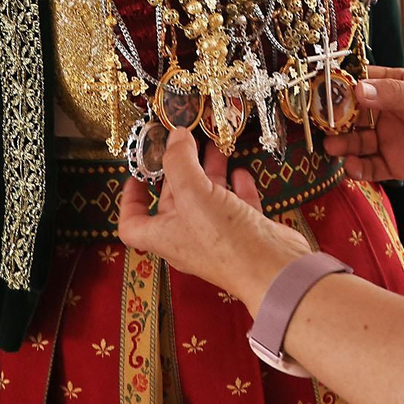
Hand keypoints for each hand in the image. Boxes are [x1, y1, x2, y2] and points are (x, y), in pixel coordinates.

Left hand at [118, 126, 308, 312]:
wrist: (274, 268)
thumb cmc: (225, 239)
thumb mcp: (193, 193)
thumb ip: (180, 161)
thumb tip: (174, 135)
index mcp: (165, 235)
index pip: (133, 224)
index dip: (129, 200)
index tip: (136, 175)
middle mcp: (188, 236)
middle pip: (175, 201)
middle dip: (178, 171)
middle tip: (183, 143)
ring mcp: (218, 235)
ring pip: (208, 198)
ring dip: (209, 172)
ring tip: (215, 146)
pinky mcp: (246, 231)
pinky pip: (237, 205)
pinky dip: (237, 186)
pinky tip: (241, 171)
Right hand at [322, 66, 403, 184]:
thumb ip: (393, 93)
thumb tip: (357, 90)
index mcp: (392, 88)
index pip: (360, 85)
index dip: (341, 88)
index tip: (321, 92)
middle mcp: (386, 113)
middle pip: (352, 116)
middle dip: (336, 121)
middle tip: (322, 125)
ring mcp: (389, 140)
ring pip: (357, 143)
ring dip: (343, 145)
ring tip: (332, 146)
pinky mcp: (396, 165)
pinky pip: (370, 168)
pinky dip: (358, 168)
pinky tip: (351, 166)